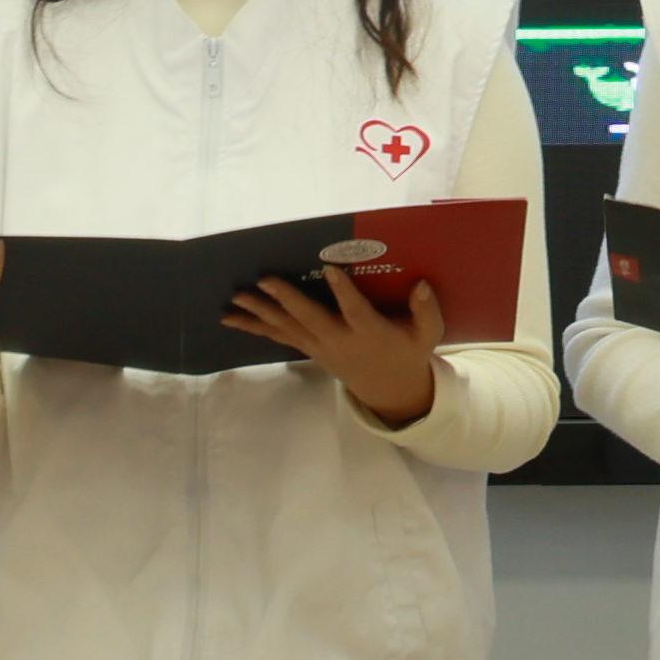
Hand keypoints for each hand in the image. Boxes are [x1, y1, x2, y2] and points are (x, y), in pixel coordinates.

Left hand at [226, 264, 451, 429]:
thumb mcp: (426, 335)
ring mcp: (321, 347)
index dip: (344, 292)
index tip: (331, 268)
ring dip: (260, 313)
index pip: (355, 311)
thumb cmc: (407, 352)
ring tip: (235, 299)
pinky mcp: (310, 349)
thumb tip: (422, 285)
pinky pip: (279, 337)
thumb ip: (426, 310)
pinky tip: (233, 319)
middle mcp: (340, 341)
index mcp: (369, 333)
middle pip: (310, 319)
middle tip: (264, 280)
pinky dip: (255, 327)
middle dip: (287, 300)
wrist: (390, 390)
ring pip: (287, 328)